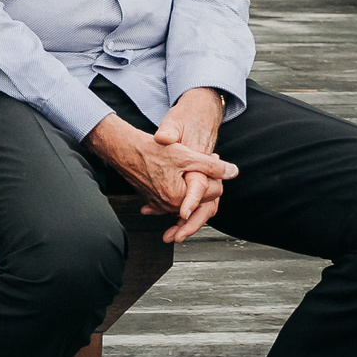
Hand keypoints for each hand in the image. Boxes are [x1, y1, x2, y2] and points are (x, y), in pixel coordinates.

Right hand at [85, 113, 235, 243]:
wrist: (124, 150)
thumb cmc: (152, 151)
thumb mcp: (187, 156)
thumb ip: (213, 166)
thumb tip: (232, 171)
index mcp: (180, 198)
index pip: (214, 191)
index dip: (215, 173)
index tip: (211, 158)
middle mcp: (169, 206)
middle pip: (201, 196)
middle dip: (204, 179)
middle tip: (199, 161)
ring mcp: (160, 204)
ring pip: (187, 196)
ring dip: (191, 183)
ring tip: (187, 165)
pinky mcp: (153, 200)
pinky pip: (173, 198)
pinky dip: (178, 189)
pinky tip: (176, 176)